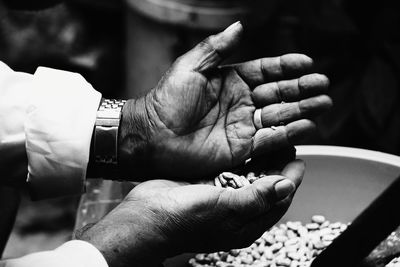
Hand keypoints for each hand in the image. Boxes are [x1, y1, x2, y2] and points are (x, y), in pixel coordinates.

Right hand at [76, 159, 304, 266]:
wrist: (144, 218)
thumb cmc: (181, 220)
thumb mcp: (223, 209)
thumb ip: (256, 198)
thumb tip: (287, 186)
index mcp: (246, 223)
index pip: (279, 200)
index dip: (291, 178)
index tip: (299, 158)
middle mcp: (237, 210)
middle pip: (267, 186)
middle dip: (278, 165)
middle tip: (285, 142)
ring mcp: (222, 196)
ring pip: (251, 175)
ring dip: (261, 159)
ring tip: (269, 138)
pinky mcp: (208, 184)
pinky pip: (231, 169)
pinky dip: (241, 158)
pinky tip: (244, 143)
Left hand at [119, 22, 330, 179]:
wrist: (152, 135)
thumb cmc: (166, 100)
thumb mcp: (190, 66)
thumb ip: (216, 47)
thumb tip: (240, 26)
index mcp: (230, 80)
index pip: (266, 71)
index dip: (286, 67)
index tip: (307, 63)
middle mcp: (240, 102)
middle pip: (278, 94)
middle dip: (301, 89)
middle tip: (323, 86)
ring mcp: (242, 126)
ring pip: (278, 116)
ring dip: (302, 111)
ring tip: (323, 105)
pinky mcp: (241, 148)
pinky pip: (269, 140)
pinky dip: (288, 134)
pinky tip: (306, 127)